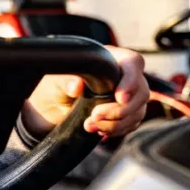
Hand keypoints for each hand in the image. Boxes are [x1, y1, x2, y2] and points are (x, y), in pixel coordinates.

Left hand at [21, 45, 148, 138]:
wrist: (48, 109)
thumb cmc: (52, 87)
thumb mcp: (53, 82)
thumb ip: (64, 80)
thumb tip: (76, 86)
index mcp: (109, 59)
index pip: (133, 62)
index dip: (131, 80)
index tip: (119, 97)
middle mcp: (121, 75)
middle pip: (141, 91)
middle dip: (119, 109)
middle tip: (94, 115)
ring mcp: (125, 95)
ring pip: (138, 110)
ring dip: (116, 123)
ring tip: (89, 125)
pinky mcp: (123, 113)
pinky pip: (131, 123)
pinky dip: (116, 130)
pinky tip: (97, 130)